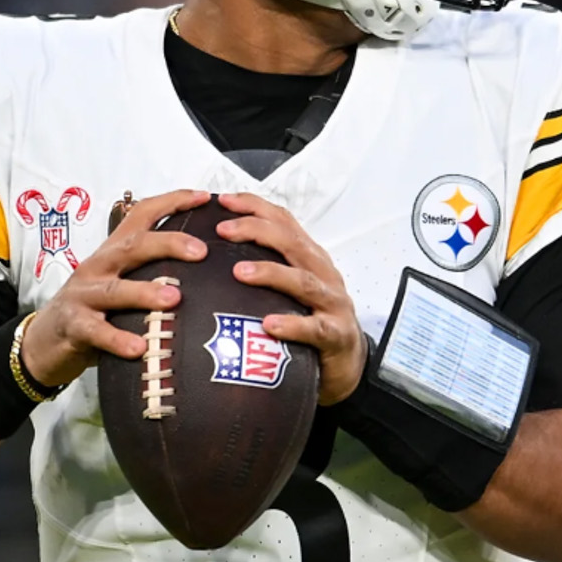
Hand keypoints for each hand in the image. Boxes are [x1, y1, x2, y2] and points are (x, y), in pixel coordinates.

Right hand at [19, 189, 209, 387]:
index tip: (204, 198)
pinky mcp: (73, 325)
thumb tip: (208, 273)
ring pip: (115, 290)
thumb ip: (153, 274)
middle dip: (168, 243)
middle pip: (133, 246)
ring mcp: (84, 295)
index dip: (172, 202)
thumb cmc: (94, 309)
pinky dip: (117, 339)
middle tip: (200, 251)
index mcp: (113, 252)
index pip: (141, 214)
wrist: (45, 339)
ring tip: (174, 298)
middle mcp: (99, 266)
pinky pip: (96, 331)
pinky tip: (139, 347)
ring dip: (145, 292)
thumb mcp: (120, 284)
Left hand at [214, 193, 367, 403]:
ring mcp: (332, 303)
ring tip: (239, 272)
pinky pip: (314, 328)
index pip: (283, 222)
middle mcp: (322, 274)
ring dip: (271, 273)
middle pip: (292, 243)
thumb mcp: (291, 288)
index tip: (223, 201)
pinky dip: (292, 325)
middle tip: (223, 231)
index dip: (255, 207)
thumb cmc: (314, 320)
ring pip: (303, 281)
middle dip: (257, 231)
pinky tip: (269, 325)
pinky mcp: (336, 334)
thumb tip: (211, 255)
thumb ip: (264, 269)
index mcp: (310, 258)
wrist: (349, 360)